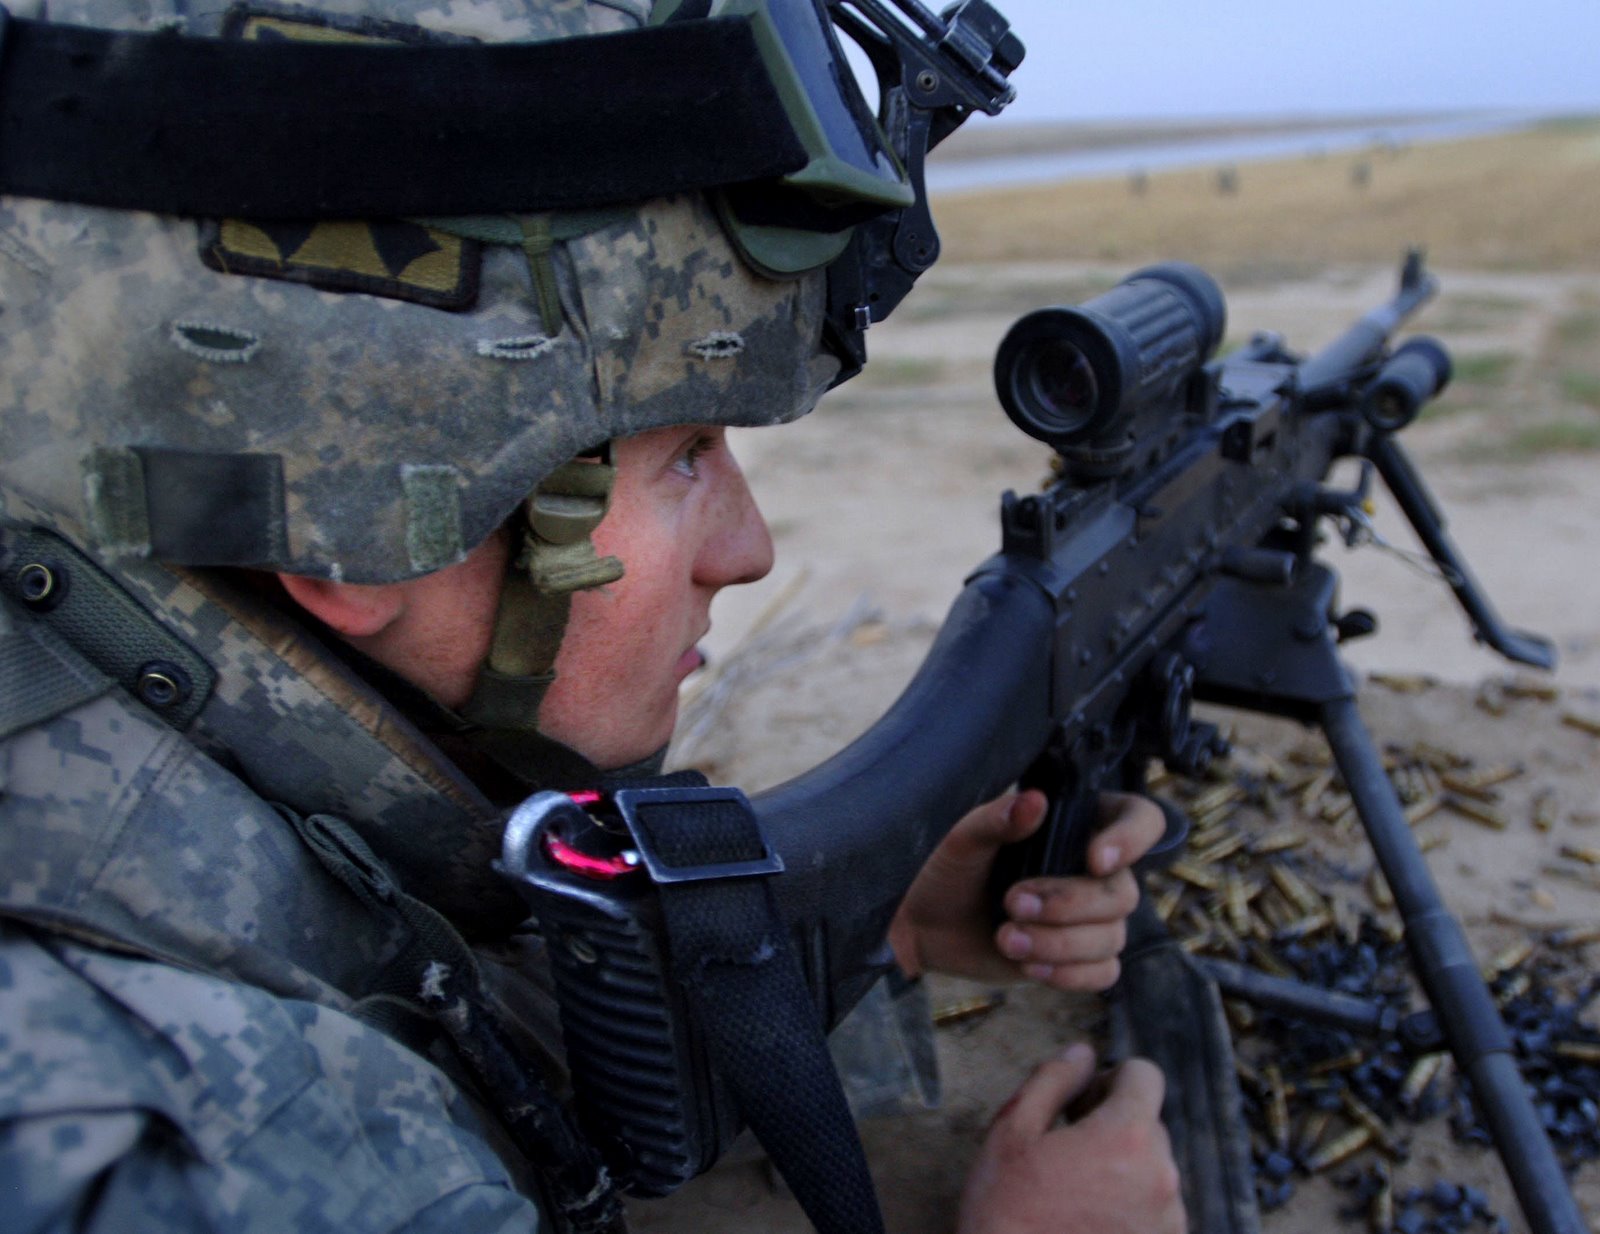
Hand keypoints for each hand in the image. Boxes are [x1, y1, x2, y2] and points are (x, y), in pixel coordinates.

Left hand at [889, 791, 1163, 991]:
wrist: (921, 923)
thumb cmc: (942, 868)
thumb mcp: (962, 839)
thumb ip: (997, 819)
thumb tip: (1034, 802)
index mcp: (1076, 824)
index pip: (1140, 820)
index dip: (1132, 839)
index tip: (1094, 859)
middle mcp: (1092, 869)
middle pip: (1123, 893)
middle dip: (1068, 905)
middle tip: (1011, 903)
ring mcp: (1089, 916)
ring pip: (1112, 937)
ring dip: (1060, 943)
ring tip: (1007, 939)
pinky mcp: (1077, 957)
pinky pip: (1104, 972)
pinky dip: (1070, 974)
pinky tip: (1031, 967)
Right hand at [958, 1043, 1185, 1233]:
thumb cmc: (1006, 1212)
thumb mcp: (1012, 1131)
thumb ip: (1054, 1080)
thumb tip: (1084, 1053)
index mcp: (1127, 1136)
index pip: (1145, 1075)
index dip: (1111, 1079)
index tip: (1082, 1104)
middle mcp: (1161, 1176)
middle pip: (1149, 1124)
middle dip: (1113, 1126)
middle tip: (1067, 1152)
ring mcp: (1168, 1221)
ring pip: (1152, 1170)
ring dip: (1123, 1171)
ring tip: (1075, 1196)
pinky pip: (1155, 1211)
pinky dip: (1129, 1209)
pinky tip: (1088, 1224)